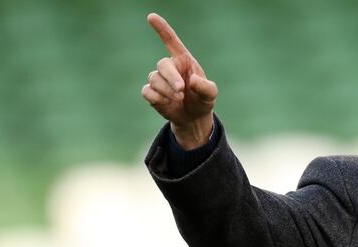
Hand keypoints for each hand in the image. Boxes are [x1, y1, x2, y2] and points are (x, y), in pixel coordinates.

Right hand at [141, 13, 217, 148]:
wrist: (194, 118)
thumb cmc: (202, 100)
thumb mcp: (210, 94)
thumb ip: (206, 87)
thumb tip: (191, 81)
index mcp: (184, 61)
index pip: (171, 41)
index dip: (161, 28)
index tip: (151, 16)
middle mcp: (170, 67)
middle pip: (162, 64)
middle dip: (171, 78)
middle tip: (181, 91)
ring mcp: (159, 79)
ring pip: (154, 79)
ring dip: (167, 91)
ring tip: (179, 99)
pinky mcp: (151, 93)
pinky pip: (147, 91)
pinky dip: (158, 98)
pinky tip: (167, 103)